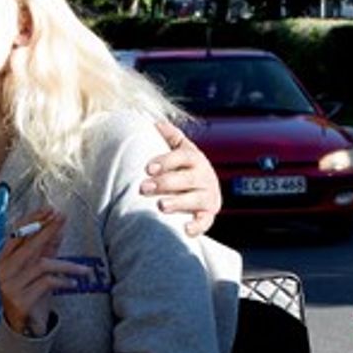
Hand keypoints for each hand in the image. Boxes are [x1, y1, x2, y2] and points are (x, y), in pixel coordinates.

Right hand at [0, 207, 74, 336]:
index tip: (51, 210)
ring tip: (84, 270)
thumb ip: (47, 249)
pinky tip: (74, 284)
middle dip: (48, 230)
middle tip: (63, 218)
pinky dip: (63, 282)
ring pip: (42, 265)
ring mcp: (10, 286)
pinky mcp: (21, 301)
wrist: (24, 327)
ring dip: (67, 265)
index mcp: (4, 260)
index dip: (34, 221)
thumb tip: (59, 226)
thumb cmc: (32, 294)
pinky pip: (46, 284)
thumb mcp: (40, 270)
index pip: (17, 234)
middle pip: (29, 246)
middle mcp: (3, 271)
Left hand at [140, 118, 222, 236]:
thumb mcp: (182, 151)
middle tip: (144, 188)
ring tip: (161, 206)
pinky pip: (205, 221)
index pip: (183, 157)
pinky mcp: (208, 215)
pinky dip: (197, 226)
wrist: (206, 191)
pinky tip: (185, 229)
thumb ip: (172, 138)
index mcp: (196, 159)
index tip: (148, 168)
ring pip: (196, 199)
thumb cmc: (186, 169)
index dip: (166, 161)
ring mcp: (208, 196)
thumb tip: (157, 123)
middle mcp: (205, 177)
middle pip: (187, 179)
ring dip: (178, 202)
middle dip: (165, 183)